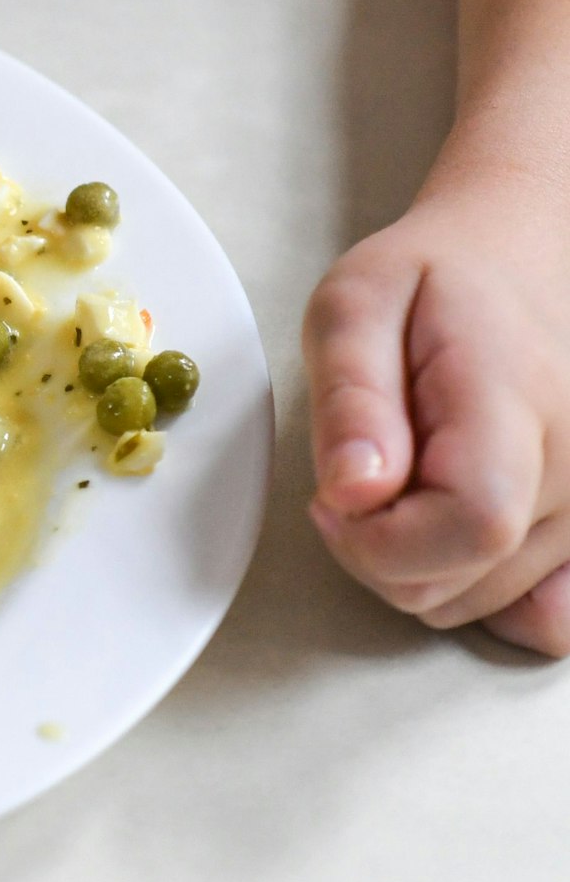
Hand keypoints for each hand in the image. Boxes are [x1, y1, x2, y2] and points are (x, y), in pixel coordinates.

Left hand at [303, 167, 569, 655]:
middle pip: (459, 583)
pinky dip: (486, 592)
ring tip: (410, 483)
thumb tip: (353, 493)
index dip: (375, 540)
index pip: (467, 528)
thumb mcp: (356, 306)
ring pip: (480, 605)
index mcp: (518, 403)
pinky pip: (548, 622)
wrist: (520, 260)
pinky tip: (457, 533)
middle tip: (362, 476)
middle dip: (378, 551)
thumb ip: (351, 401)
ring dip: (421, 563)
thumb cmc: (433, 282)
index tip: (334, 497)